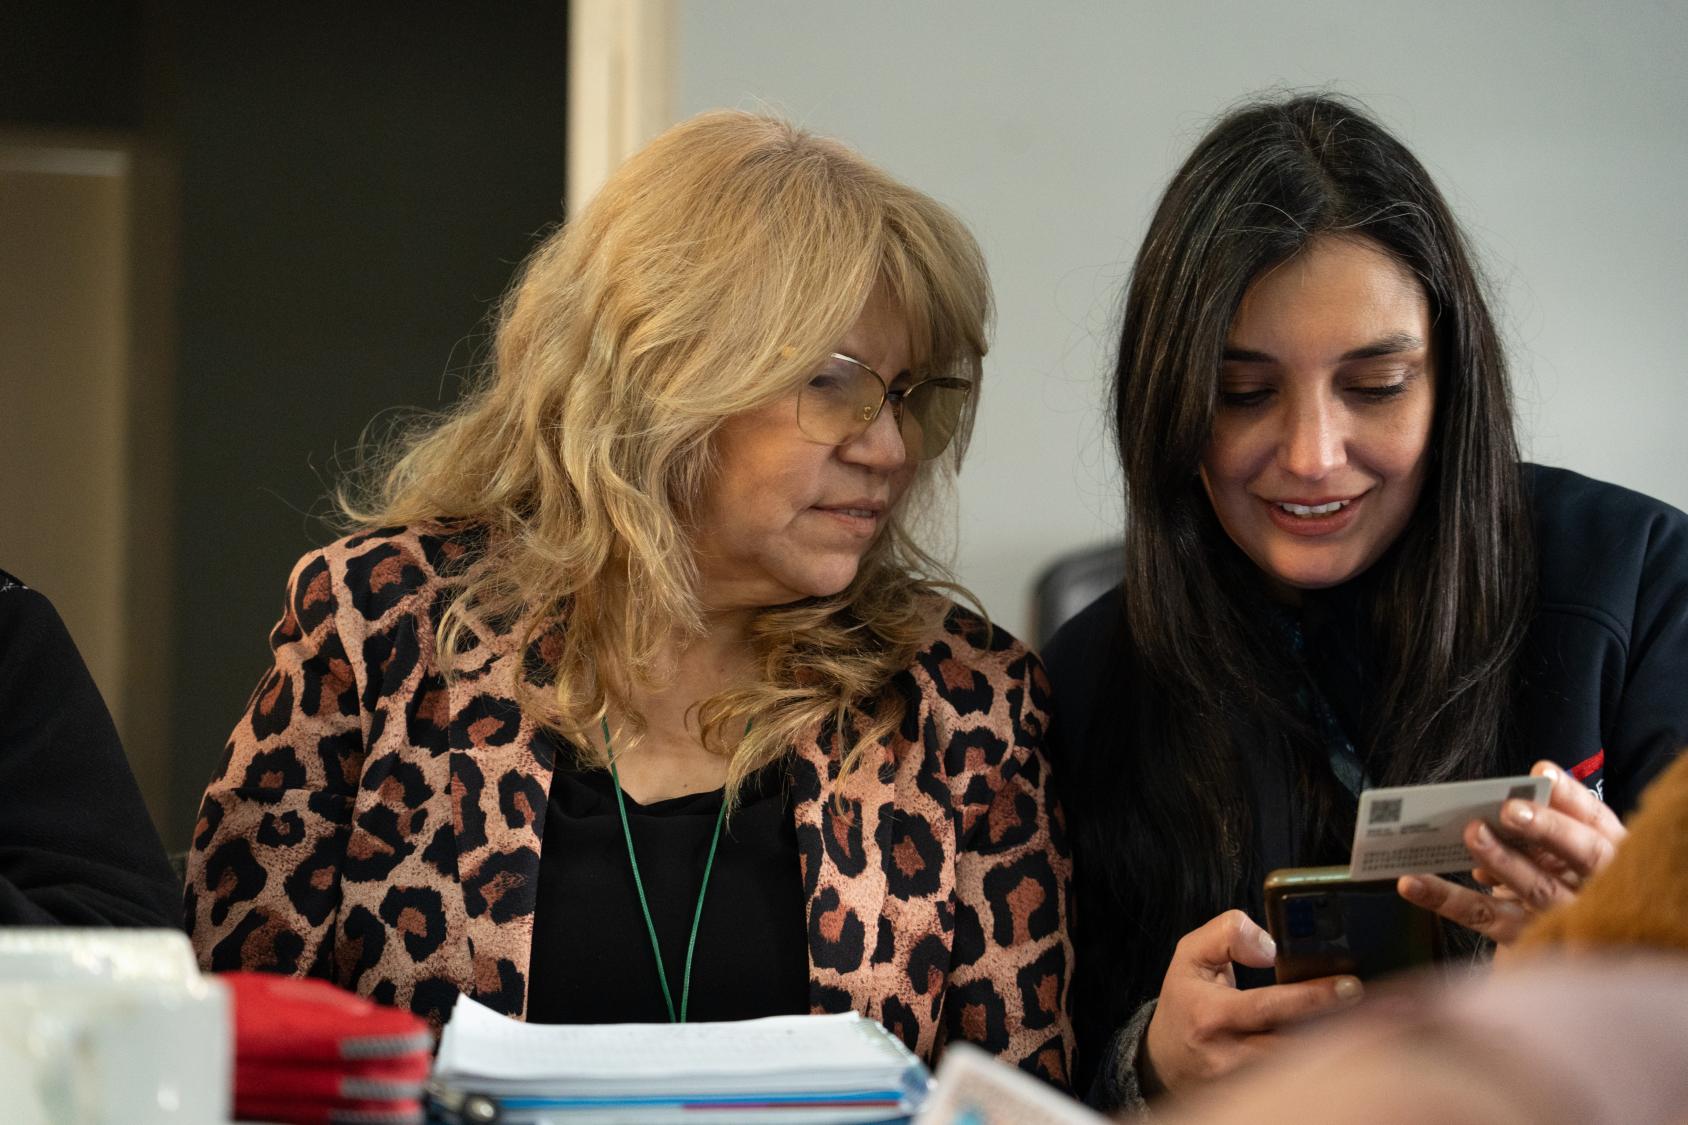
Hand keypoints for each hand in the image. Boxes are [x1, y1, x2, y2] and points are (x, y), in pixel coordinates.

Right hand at [1142, 909, 1363, 1093]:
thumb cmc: (1186, 1002)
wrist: (1166, 1058)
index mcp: (1211, 1016)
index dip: (1313, 997)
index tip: (1350, 986)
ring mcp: (1245, 1083)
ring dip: (1337, 1047)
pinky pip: (1301, 1084)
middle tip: (1377, 1006)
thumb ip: (1227, 934)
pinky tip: (1346, 1047)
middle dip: (1340, 1027)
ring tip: (1371, 1024)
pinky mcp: (1258, 1099)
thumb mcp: (1191, 954)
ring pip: (1303, 1069)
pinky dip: (1326, 1066)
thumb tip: (1271, 946)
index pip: (1269, 1007)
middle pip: (1297, 1045)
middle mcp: (1228, 1056)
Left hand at [1397, 760, 1625, 945]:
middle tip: (1509, 810)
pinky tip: (1412, 882)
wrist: (1556, 949)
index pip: (1599, 821)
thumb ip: (1538, 830)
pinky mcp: (1525, 942)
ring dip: (1502, 860)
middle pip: (1586, 855)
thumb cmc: (1550, 880)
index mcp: (1611, 855)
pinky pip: (1484, 917)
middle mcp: (1599, 887)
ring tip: (1472, 833)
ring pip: (1538, 888)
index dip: (1572, 797)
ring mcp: (1566, 918)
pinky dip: (1445, 898)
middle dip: (1548, 829)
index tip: (1541, 772)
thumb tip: (1499, 810)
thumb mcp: (1554, 853)